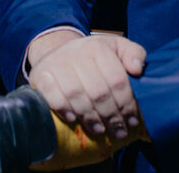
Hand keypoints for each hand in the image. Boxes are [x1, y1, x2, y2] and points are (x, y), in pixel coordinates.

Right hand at [28, 30, 146, 139]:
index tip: (132, 120)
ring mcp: (57, 64)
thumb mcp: (117, 47)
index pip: (117, 80)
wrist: (57, 50)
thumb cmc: (93, 55)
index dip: (126, 103)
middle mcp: (77, 54)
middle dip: (111, 116)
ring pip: (76, 96)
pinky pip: (52, 96)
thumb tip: (138, 69)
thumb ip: (134, 53)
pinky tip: (74, 120)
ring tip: (101, 130)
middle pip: (98, 92)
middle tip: (119, 131)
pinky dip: (64, 109)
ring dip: (90, 117)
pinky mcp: (40, 75)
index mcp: (99, 47)